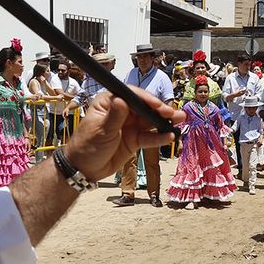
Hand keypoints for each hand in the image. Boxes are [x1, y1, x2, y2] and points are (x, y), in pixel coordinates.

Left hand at [62, 89, 180, 180]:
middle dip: (160, 110)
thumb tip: (122, 100)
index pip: (131, 95)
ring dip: (164, 121)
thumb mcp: (100, 131)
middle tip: (173, 113)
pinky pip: (149, 137)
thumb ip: (114, 117)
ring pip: (150, 121)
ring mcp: (129, 126)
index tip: (157, 105)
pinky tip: (169, 136)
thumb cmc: (86, 146)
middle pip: (144, 107)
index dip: (146, 99)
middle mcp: (121, 112)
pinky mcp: (134, 140)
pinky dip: (159, 137)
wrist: (83, 169)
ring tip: (180, 121)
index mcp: (109, 103)